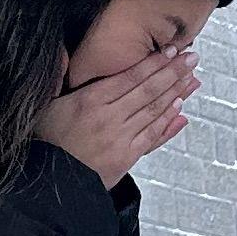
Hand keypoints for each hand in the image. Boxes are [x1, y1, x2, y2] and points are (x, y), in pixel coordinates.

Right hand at [34, 39, 199, 186]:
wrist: (47, 185)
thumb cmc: (45, 143)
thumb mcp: (45, 105)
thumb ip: (56, 76)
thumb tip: (62, 50)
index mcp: (89, 100)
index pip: (129, 76)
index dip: (153, 62)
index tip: (170, 51)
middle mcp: (108, 117)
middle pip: (148, 90)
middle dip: (173, 72)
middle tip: (191, 59)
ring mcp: (119, 138)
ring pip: (154, 111)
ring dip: (177, 93)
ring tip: (192, 79)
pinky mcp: (125, 157)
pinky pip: (152, 136)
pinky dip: (167, 122)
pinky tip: (180, 109)